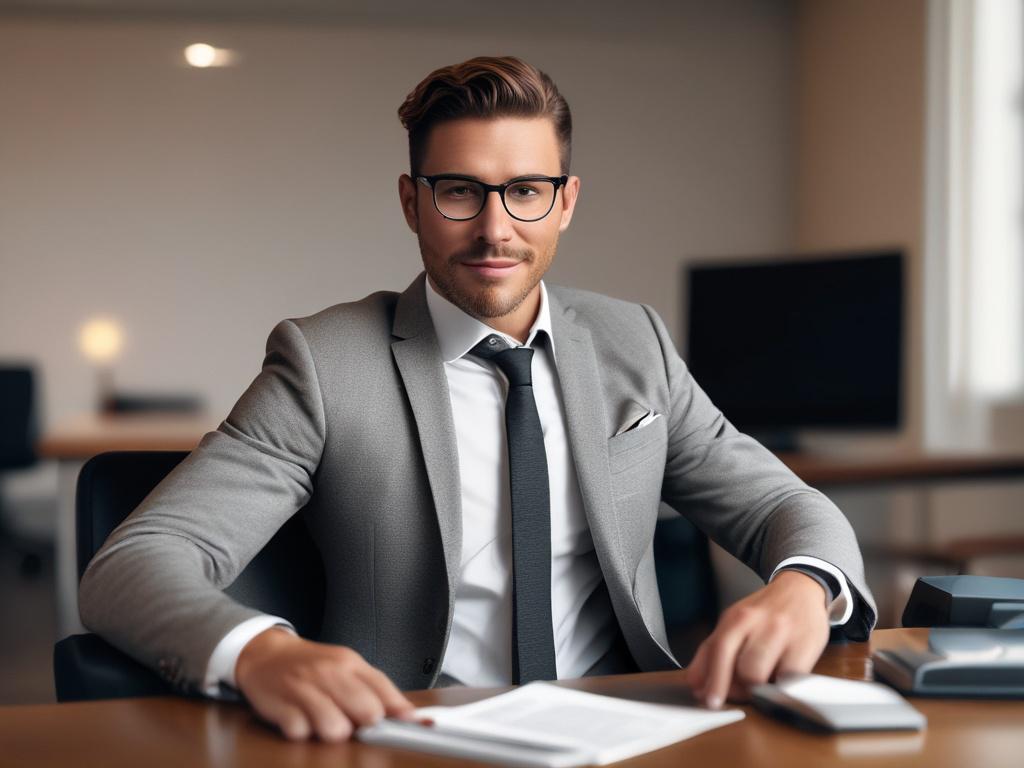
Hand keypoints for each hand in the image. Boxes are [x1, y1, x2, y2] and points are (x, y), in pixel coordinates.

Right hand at [235, 627, 416, 740]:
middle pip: (366, 713)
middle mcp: (329, 674)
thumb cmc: (312, 664)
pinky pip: (301, 734)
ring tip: (325, 721)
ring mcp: (304, 689)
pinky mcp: (281, 707)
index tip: (418, 727)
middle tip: (354, 722)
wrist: (266, 654)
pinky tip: (301, 719)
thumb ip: (377, 688)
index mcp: (349, 663)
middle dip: (365, 726)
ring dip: (333, 733)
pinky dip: (303, 733)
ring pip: (335, 729)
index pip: (384, 690)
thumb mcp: (346, 666)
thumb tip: (410, 715)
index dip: (401, 713)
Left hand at [685, 570, 829, 708]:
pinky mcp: (805, 646)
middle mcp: (756, 622)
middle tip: (738, 697)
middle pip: (740, 668)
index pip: (716, 651)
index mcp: (734, 618)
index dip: (712, 681)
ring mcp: (781, 633)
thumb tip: (695, 684)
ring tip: (761, 686)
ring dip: (758, 690)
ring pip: (761, 675)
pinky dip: (781, 688)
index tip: (709, 701)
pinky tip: (780, 683)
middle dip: (736, 690)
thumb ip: (712, 650)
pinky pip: (788, 679)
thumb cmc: (765, 613)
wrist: (801, 589)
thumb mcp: (734, 622)